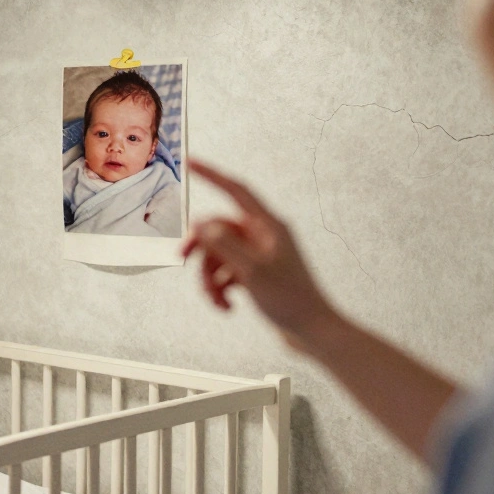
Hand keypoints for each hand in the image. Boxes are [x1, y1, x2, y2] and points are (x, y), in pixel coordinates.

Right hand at [182, 159, 338, 352]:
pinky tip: (227, 307)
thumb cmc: (290, 300)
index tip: (190, 162)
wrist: (312, 331)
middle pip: (218, 230)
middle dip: (200, 249)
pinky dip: (220, 289)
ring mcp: (258, 255)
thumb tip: (201, 224)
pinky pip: (225, 273)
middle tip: (182, 260)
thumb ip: (225, 245)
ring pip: (218, 255)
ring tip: (217, 301)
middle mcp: (263, 236)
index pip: (236, 191)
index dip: (212, 175)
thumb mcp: (253, 271)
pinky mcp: (255, 274)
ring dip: (210, 279)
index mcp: (268, 226)